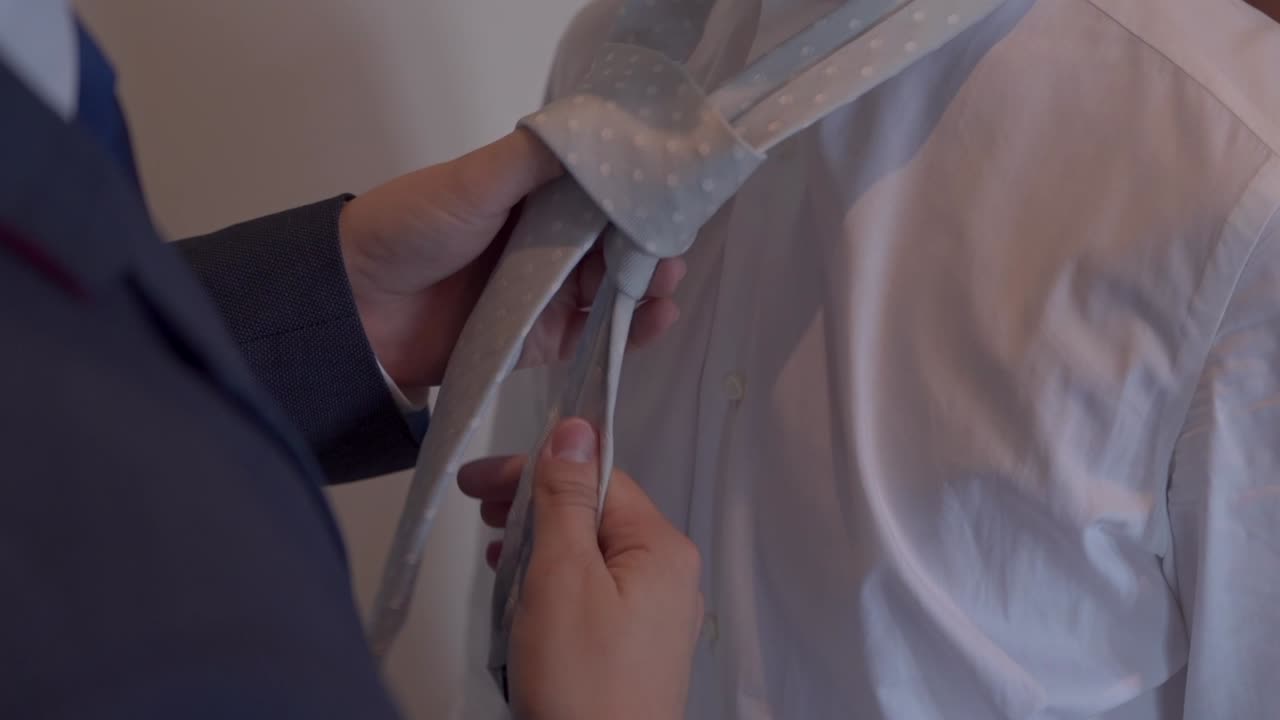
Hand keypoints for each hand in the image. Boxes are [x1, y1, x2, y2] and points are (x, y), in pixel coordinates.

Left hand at [338, 129, 686, 398]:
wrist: (358, 306)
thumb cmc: (413, 228)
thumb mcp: (475, 179)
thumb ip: (537, 159)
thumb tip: (605, 130)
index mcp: (534, 199)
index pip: (600, 196)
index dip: (634, 195)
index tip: (668, 194)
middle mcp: (547, 244)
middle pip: (614, 244)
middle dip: (647, 244)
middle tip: (669, 246)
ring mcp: (548, 294)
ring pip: (613, 289)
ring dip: (646, 284)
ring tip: (665, 280)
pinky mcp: (544, 341)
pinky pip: (595, 335)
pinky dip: (629, 330)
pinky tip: (658, 316)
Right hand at [458, 419, 702, 719]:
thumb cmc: (581, 682)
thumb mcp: (562, 576)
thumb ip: (566, 499)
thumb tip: (576, 430)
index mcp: (662, 548)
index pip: (598, 478)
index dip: (536, 471)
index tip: (479, 482)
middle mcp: (669, 575)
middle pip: (596, 514)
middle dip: (535, 507)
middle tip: (479, 510)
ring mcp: (655, 615)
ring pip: (591, 554)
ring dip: (539, 545)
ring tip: (495, 554)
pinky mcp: (634, 648)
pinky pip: (593, 593)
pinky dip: (553, 584)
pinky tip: (521, 595)